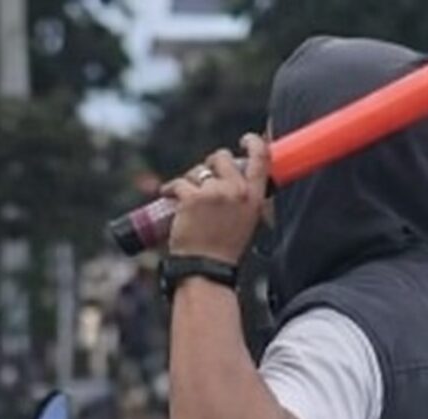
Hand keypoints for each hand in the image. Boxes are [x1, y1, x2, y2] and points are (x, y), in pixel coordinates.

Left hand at [162, 134, 268, 264]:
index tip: (245, 140)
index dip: (253, 142)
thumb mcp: (246, 223)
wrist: (206, 269)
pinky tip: (166, 193)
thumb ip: (244, 201)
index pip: (261, 157)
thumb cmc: (224, 252)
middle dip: (211, 163)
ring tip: (185, 193)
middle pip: (223, 158)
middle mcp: (237, 190)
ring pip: (199, 170)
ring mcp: (214, 193)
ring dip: (191, 178)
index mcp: (255, 196)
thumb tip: (234, 185)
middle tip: (203, 177)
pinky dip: (170, 188)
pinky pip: (178, 183)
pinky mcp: (191, 199)